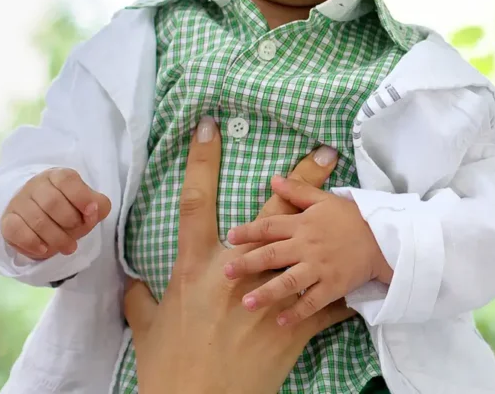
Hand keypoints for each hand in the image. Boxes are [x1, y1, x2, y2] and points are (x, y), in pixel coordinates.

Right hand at [1, 167, 110, 258]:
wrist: (44, 220)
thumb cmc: (71, 210)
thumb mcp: (90, 206)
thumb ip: (98, 206)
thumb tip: (92, 210)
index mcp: (58, 176)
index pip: (67, 180)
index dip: (81, 197)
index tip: (90, 212)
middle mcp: (36, 185)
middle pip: (52, 202)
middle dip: (69, 223)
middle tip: (78, 235)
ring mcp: (19, 201)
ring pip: (36, 219)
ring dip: (56, 238)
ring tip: (68, 247)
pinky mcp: (7, 219)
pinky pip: (15, 230)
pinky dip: (32, 243)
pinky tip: (44, 249)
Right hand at [122, 118, 355, 393]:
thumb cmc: (168, 368)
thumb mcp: (147, 329)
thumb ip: (140, 300)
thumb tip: (130, 281)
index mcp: (194, 268)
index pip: (195, 202)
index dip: (201, 161)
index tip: (210, 127)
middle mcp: (234, 272)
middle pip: (270, 214)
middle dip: (299, 180)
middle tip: (324, 151)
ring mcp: (268, 295)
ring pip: (307, 248)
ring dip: (334, 225)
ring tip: (357, 204)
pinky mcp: (294, 323)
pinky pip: (327, 299)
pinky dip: (345, 289)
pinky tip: (364, 276)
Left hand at [223, 175, 393, 324]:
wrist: (384, 237)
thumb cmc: (352, 217)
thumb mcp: (325, 200)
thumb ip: (297, 190)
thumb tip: (272, 178)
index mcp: (304, 224)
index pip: (270, 226)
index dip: (248, 231)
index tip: (230, 238)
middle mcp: (307, 246)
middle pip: (272, 255)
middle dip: (247, 264)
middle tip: (226, 273)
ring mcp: (320, 268)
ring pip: (288, 282)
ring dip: (266, 292)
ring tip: (246, 302)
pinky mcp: (333, 286)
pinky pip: (311, 302)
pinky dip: (296, 312)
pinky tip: (280, 321)